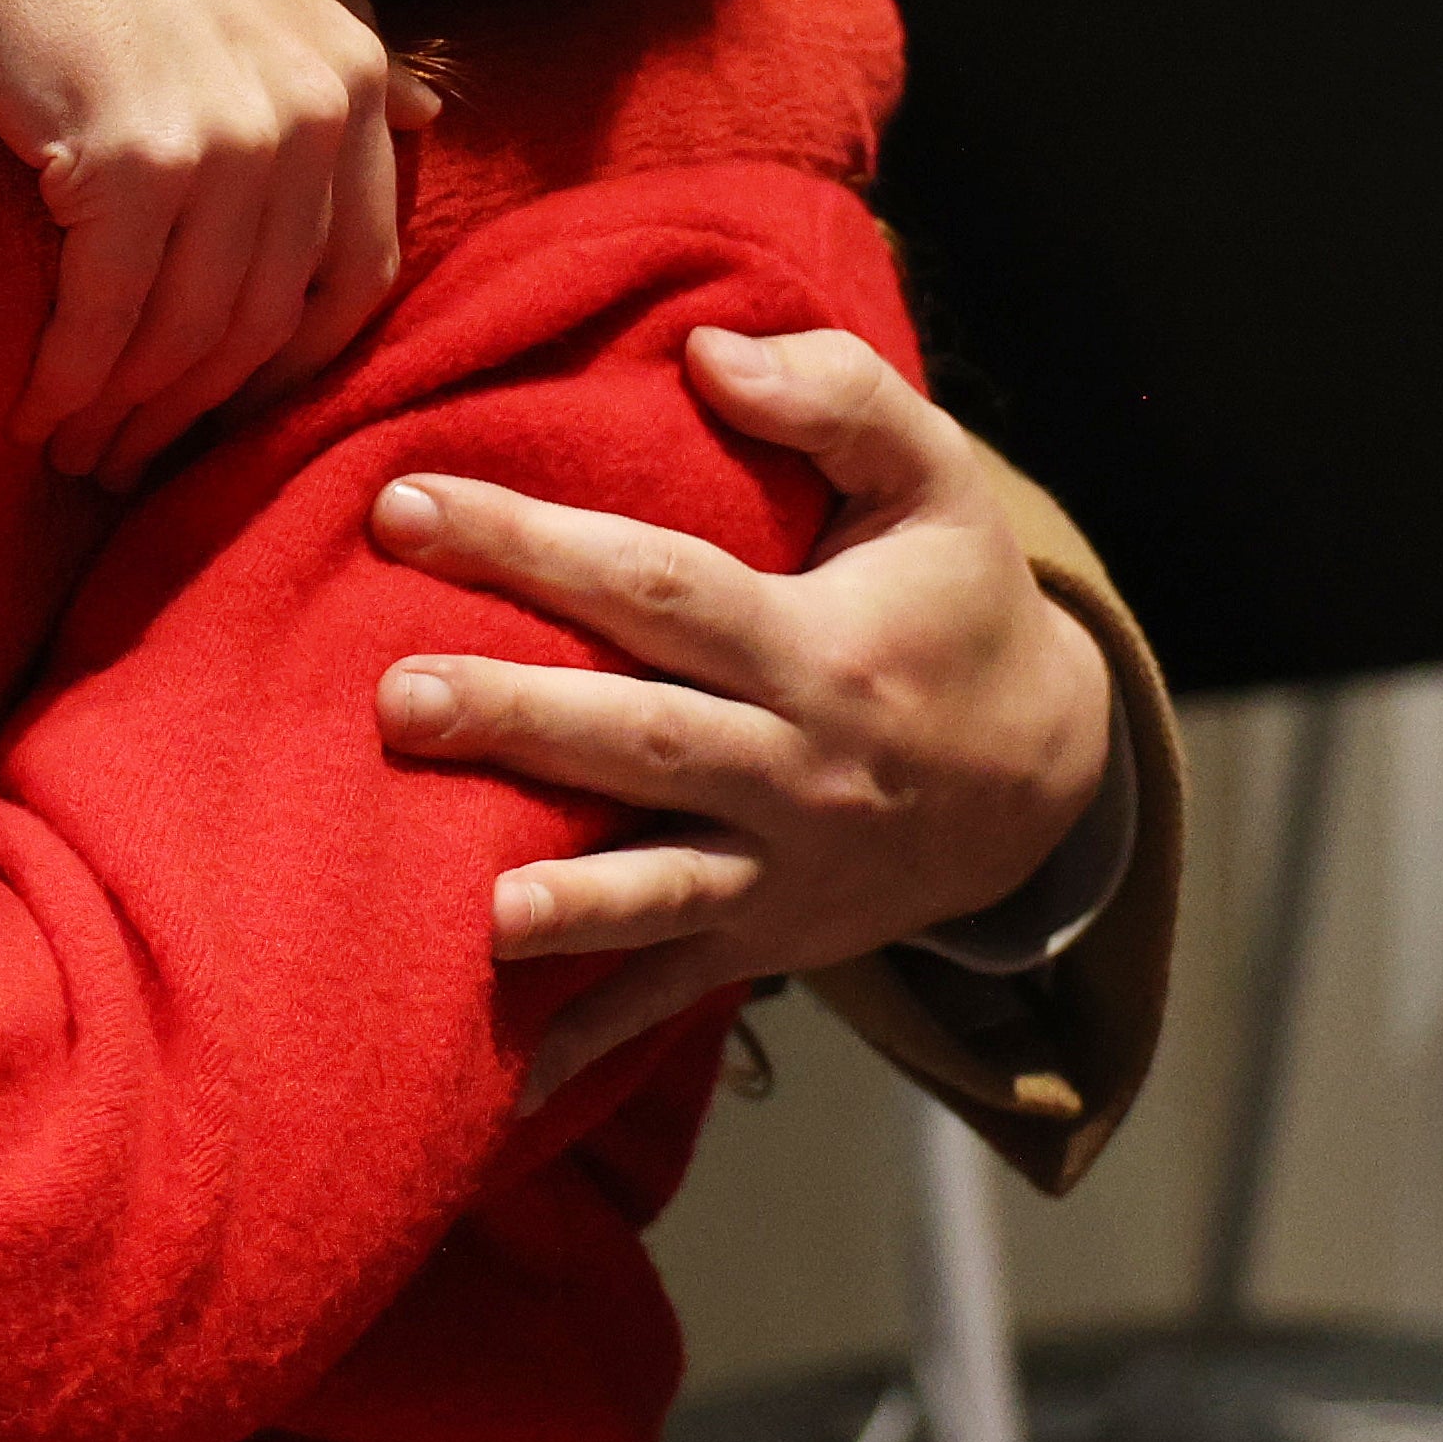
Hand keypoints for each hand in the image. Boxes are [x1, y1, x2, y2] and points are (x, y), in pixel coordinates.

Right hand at [0, 0, 428, 478]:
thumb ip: (344, 25)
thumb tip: (427, 115)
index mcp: (353, 69)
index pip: (356, 275)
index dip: (290, 369)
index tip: (225, 412)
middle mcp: (311, 112)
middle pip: (266, 326)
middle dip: (196, 414)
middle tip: (130, 463)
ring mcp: (228, 139)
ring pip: (190, 338)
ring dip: (126, 418)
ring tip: (72, 455)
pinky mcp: (130, 159)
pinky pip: (107, 317)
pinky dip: (67, 383)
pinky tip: (30, 413)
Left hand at [367, 330, 1125, 1100]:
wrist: (1045, 780)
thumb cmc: (956, 603)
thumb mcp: (935, 482)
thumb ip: (836, 398)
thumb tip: (706, 349)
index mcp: (820, 649)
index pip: (660, 587)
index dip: (536, 545)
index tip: (404, 505)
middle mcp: (798, 769)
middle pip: (642, 740)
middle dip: (517, 718)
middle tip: (396, 696)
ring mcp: (781, 871)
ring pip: (660, 886)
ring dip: (569, 902)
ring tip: (474, 913)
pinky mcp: (762, 941)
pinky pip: (669, 998)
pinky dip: (588, 1046)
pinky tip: (500, 1092)